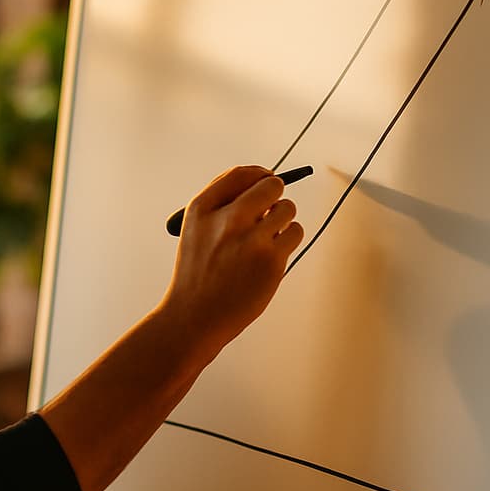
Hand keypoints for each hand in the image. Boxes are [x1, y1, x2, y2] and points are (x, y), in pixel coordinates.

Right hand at [157, 165, 303, 358]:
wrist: (194, 316)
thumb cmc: (198, 273)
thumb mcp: (195, 230)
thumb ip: (222, 204)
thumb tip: (262, 183)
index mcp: (203, 209)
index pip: (241, 174)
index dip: (259, 175)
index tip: (266, 180)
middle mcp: (227, 219)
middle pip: (271, 185)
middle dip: (275, 194)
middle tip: (270, 210)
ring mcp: (251, 239)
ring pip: (288, 208)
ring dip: (283, 219)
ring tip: (266, 238)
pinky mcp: (271, 260)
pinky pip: (295, 232)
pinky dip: (288, 239)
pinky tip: (271, 254)